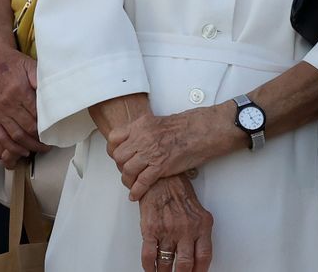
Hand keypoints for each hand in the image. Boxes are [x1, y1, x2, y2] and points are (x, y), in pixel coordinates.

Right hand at [0, 41, 48, 163]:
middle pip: (27, 127)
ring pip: (15, 135)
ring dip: (29, 146)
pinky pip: (0, 137)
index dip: (47, 125)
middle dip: (41, 138)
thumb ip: (42, 79)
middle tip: (52, 143)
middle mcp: (6, 103)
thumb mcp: (30, 66)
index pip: (37, 113)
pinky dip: (11, 147)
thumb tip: (55, 92)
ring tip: (41, 149)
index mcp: (18, 90)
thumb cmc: (13, 64)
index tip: (56, 131)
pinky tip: (22, 152)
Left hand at [108, 107, 239, 200]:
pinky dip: (136, 191)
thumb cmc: (188, 125)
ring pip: (128, 170)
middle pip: (119, 156)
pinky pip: (142, 182)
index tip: (117, 155)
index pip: (115, 137)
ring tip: (131, 184)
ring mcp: (151, 152)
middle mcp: (142, 137)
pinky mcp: (161, 167)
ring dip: (128, 180)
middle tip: (127, 170)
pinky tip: (135, 195)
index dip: (113, 149)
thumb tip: (137, 141)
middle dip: (121, 166)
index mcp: (141, 124)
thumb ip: (145, 131)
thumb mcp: (159, 122)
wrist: (203, 130)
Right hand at [138, 173, 213, 271]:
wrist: (161, 178)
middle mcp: (186, 229)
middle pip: (185, 265)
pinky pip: (149, 255)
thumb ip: (200, 232)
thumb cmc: (179, 193)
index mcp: (201, 225)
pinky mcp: (151, 229)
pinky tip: (151, 270)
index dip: (200, 271)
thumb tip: (198, 254)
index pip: (203, 257)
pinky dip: (149, 267)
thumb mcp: (198, 211)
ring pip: (166, 263)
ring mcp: (168, 230)